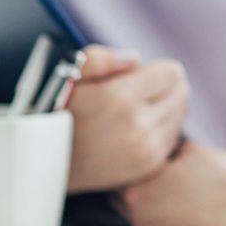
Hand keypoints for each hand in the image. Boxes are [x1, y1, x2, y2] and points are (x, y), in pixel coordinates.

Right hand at [64, 45, 189, 192]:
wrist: (43, 164)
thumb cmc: (56, 113)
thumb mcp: (67, 77)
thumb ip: (100, 58)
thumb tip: (136, 59)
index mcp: (120, 99)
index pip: (172, 73)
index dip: (154, 71)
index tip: (135, 77)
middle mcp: (138, 127)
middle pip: (182, 93)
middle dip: (164, 88)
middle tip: (136, 94)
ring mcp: (145, 150)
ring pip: (180, 115)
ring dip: (165, 109)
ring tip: (133, 113)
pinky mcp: (147, 167)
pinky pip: (173, 138)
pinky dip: (161, 131)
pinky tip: (135, 131)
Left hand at [113, 141, 225, 225]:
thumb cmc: (221, 176)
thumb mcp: (188, 149)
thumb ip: (160, 146)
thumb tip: (146, 138)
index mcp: (138, 189)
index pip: (116, 165)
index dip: (127, 148)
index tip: (137, 138)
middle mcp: (135, 214)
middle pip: (115, 186)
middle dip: (128, 170)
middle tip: (145, 153)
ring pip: (125, 202)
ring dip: (136, 187)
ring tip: (160, 172)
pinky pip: (142, 213)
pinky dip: (149, 200)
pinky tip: (170, 188)